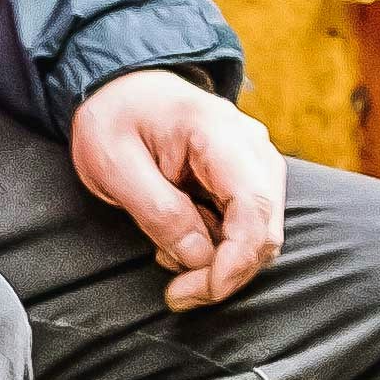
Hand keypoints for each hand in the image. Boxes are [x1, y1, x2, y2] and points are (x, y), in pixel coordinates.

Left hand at [69, 69, 288, 308]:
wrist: (122, 86)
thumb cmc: (114, 119)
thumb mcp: (114, 165)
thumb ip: (158, 211)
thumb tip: (199, 258)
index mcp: (217, 132)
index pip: (253, 207)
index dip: (236, 260)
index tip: (202, 291)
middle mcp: (251, 146)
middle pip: (265, 227)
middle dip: (227, 271)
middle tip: (178, 292)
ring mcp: (254, 161)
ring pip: (261, 232)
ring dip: (221, 261)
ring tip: (168, 253)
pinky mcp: (248, 177)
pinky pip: (248, 224)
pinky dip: (219, 245)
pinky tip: (182, 238)